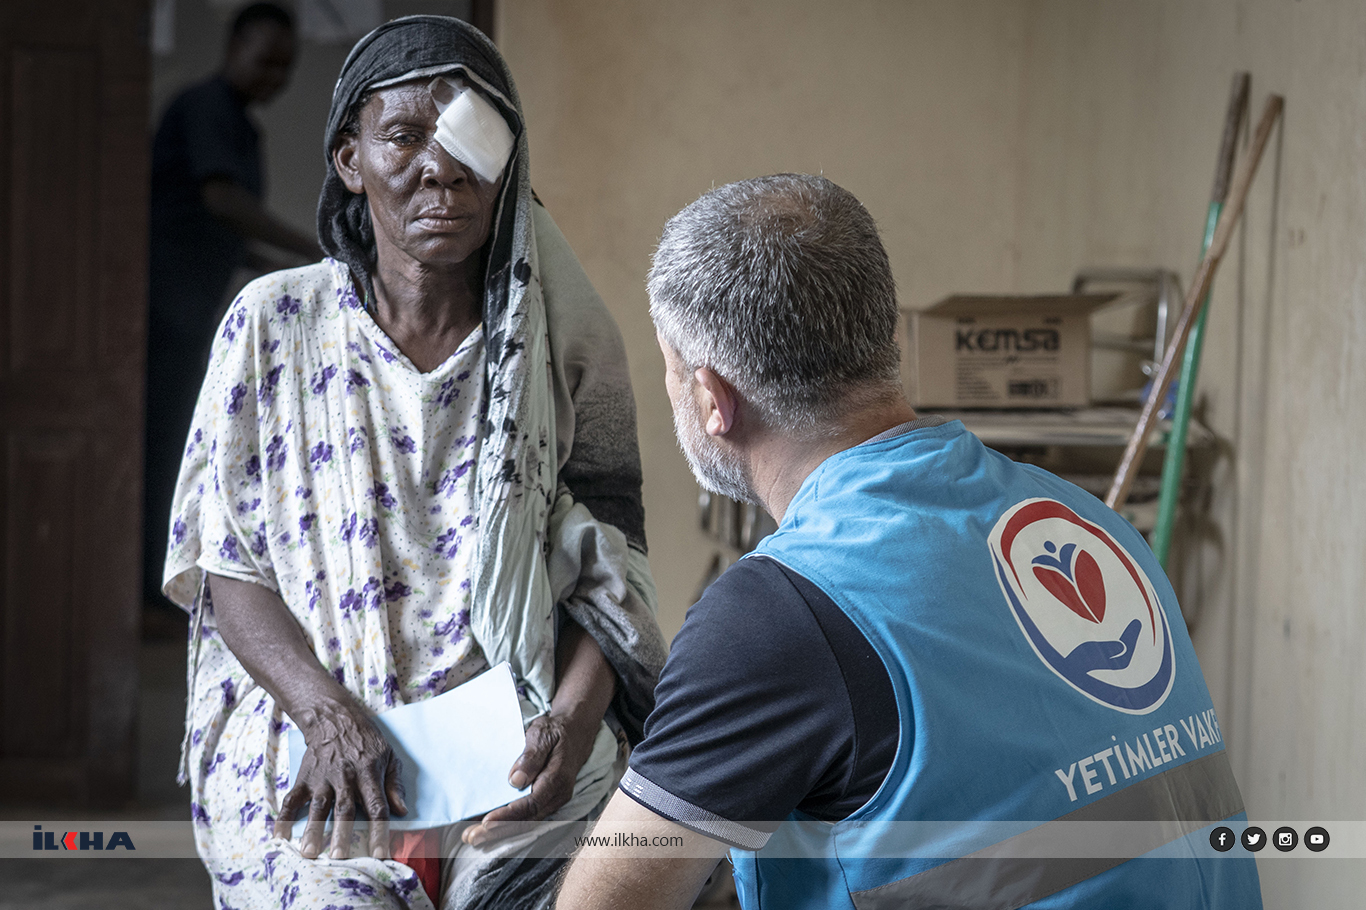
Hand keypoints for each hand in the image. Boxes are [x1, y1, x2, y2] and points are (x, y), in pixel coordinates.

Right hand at [273, 699, 407, 859]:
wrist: (334, 718)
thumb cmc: (365, 739)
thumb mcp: (388, 755)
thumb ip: (394, 784)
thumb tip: (402, 811)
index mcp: (369, 773)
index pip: (376, 806)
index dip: (379, 830)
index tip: (379, 853)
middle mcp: (345, 777)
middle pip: (344, 809)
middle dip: (342, 833)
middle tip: (339, 856)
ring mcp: (322, 778)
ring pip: (318, 806)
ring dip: (313, 830)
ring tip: (309, 852)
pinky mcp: (304, 777)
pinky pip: (292, 799)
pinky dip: (284, 817)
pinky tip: (279, 836)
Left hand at [461, 709, 599, 845]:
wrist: (577, 734)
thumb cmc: (556, 732)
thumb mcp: (543, 734)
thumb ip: (531, 756)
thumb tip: (515, 780)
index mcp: (557, 779)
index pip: (531, 804)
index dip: (508, 815)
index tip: (487, 821)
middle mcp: (557, 796)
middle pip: (527, 819)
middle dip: (498, 831)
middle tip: (472, 837)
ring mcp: (553, 801)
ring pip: (526, 822)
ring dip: (500, 831)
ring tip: (473, 836)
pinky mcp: (546, 802)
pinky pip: (527, 817)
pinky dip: (507, 824)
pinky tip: (488, 827)